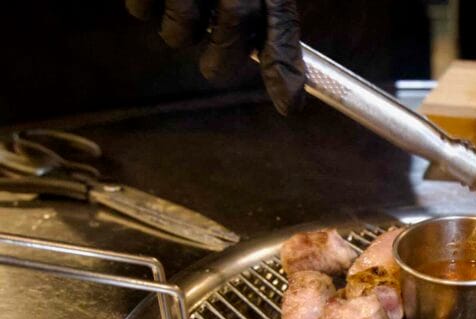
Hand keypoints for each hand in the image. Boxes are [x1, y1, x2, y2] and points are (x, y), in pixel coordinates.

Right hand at [125, 0, 305, 115]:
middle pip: (229, 37)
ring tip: (183, 0)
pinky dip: (145, 5)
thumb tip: (287, 86)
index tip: (289, 106)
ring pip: (179, 30)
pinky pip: (140, 8)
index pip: (279, 25)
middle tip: (215, 64)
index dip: (284, 70)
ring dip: (178, 28)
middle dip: (220, 60)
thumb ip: (268, 12)